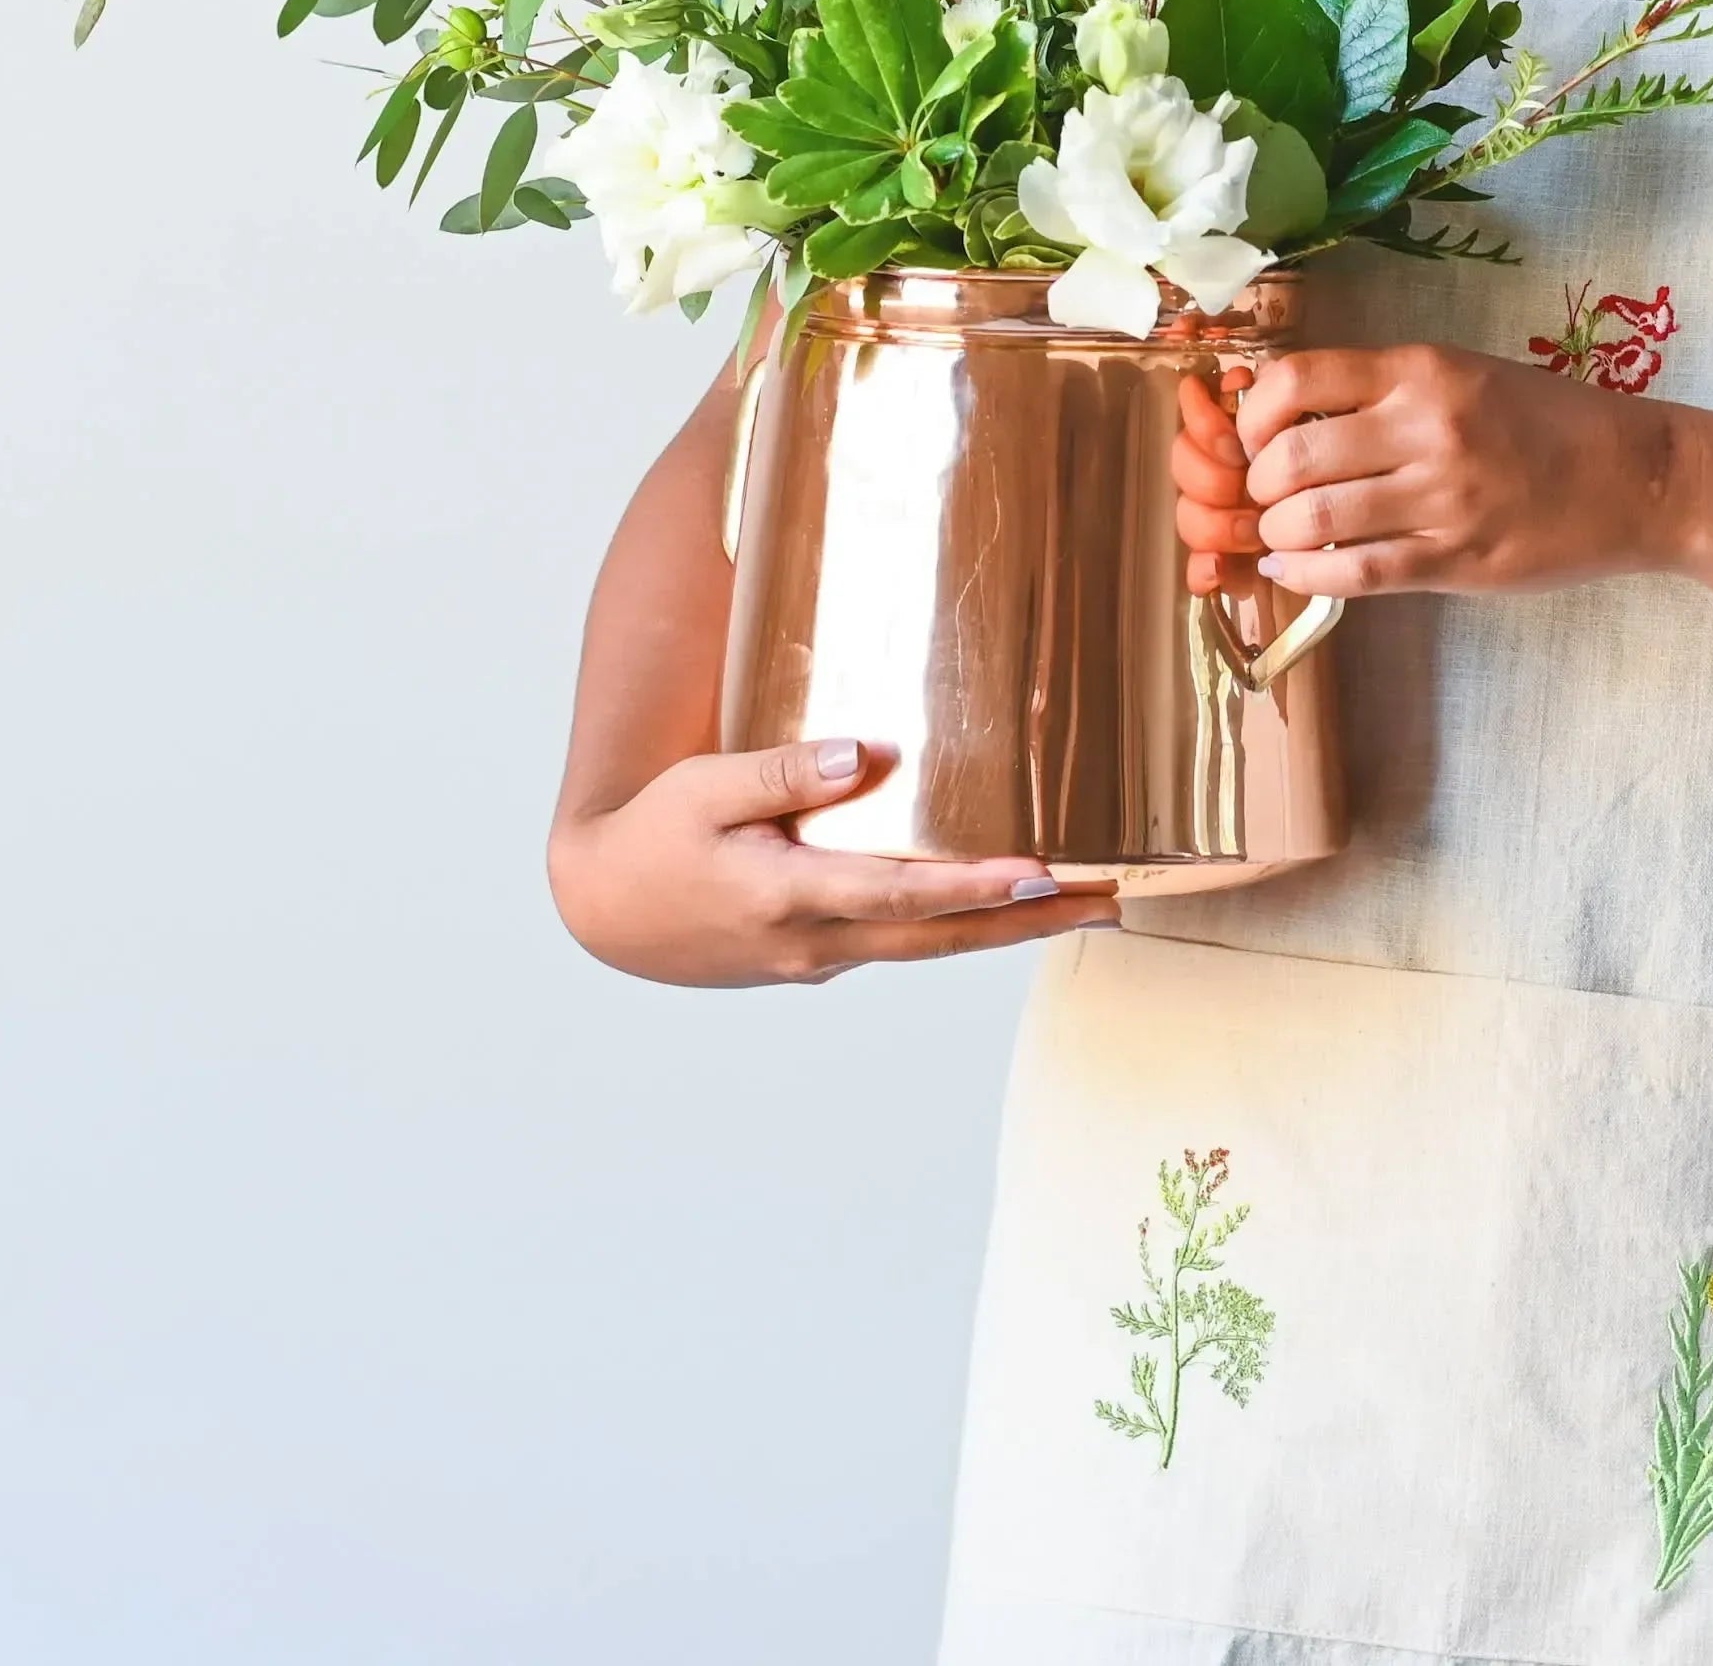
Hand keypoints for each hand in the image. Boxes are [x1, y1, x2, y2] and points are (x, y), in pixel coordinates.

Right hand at [546, 737, 1116, 987]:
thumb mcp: (703, 789)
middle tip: (1109, 902)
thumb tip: (867, 755)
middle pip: (942, 938)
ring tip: (1085, 906)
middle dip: (1030, 922)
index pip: (900, 894)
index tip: (1043, 875)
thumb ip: (784, 773)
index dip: (974, 886)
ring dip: (1008, 930)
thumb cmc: (651, 836)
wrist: (603, 910)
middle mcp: (816, 941)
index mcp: (788, 896)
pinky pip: (903, 944)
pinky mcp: (818, 956)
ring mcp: (820, 958)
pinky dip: (959, 928)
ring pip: (930, 947)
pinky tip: (1001, 907)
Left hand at [1209, 344, 1681, 598]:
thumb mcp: (1466, 375)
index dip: (1252, 416)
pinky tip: (1294, 570)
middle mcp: (1428, 427)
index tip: (1256, 438)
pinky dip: (1305, 575)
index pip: (1296, 379)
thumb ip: (1385, 391)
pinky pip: (1355, 572)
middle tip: (1266, 496)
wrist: (1639, 477)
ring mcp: (1443, 498)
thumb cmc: (1550, 422)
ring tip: (1282, 536)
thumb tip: (1287, 417)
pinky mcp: (1457, 560)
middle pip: (1291, 457)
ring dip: (1277, 534)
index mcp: (1424, 370)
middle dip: (1258, 486)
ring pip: (1312, 520)